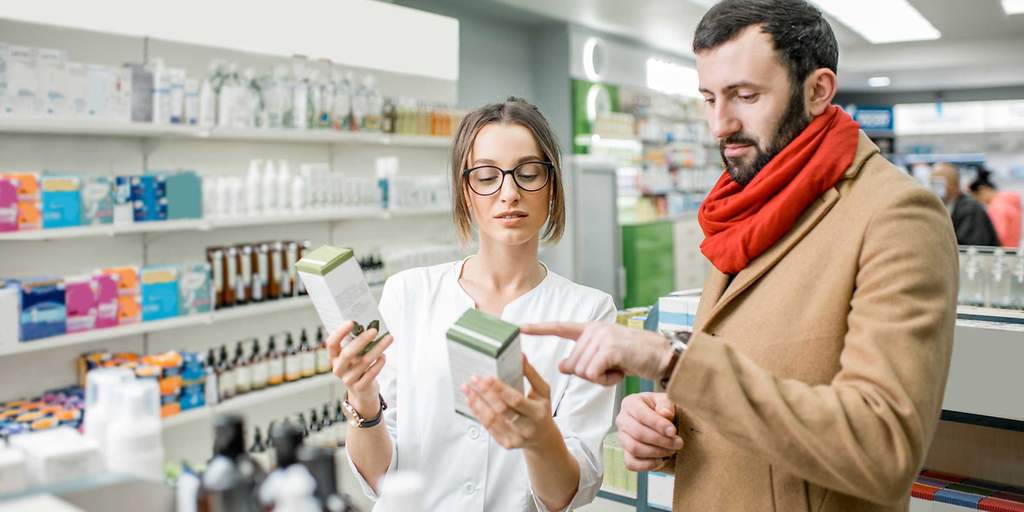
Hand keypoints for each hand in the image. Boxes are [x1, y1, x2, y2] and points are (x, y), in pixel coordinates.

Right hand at [327, 321, 392, 415]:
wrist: (362, 391)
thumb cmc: (358, 367)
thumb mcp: (354, 356)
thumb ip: (358, 344)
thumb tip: (371, 326)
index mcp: (334, 357)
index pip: (331, 343)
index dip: (339, 332)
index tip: (351, 322)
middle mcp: (338, 368)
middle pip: (348, 353)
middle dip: (362, 340)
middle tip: (374, 330)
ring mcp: (348, 379)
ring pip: (364, 362)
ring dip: (378, 348)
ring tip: (388, 339)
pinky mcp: (360, 387)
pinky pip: (371, 373)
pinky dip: (379, 363)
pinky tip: (383, 356)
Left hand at [463, 356, 558, 450]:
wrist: (543, 439)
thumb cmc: (542, 411)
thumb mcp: (543, 391)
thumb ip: (531, 373)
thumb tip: (521, 356)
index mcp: (537, 413)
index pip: (515, 400)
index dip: (500, 389)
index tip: (487, 377)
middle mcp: (527, 427)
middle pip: (500, 410)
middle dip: (484, 393)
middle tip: (473, 380)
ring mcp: (515, 437)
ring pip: (491, 419)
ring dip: (477, 402)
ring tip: (468, 389)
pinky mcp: (506, 443)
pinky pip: (488, 427)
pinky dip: (478, 413)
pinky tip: (472, 401)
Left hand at [520, 322, 672, 384]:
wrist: (662, 356)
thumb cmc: (635, 358)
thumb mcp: (606, 358)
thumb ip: (583, 359)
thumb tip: (562, 366)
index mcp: (591, 328)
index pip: (560, 327)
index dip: (538, 328)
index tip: (518, 327)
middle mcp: (594, 329)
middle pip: (573, 364)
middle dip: (591, 375)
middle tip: (612, 369)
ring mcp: (601, 337)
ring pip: (582, 371)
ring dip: (600, 379)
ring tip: (618, 368)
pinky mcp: (609, 348)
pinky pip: (593, 374)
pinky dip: (606, 381)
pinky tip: (621, 372)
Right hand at [617, 393, 681, 470]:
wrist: (660, 421)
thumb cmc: (662, 409)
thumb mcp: (666, 402)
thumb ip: (666, 405)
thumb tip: (664, 414)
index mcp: (631, 403)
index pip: (641, 414)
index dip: (658, 424)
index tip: (673, 431)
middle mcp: (622, 420)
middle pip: (638, 433)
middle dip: (660, 440)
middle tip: (678, 443)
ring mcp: (622, 438)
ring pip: (634, 448)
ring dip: (656, 452)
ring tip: (672, 450)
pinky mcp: (626, 453)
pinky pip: (631, 463)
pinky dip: (647, 464)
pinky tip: (661, 460)